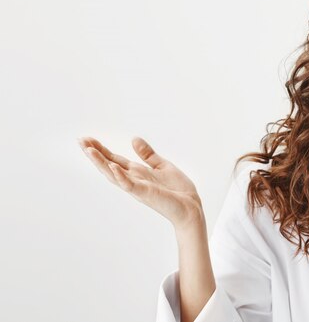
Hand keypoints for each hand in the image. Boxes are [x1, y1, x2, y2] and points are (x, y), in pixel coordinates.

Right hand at [78, 136, 203, 229]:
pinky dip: (120, 176)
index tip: (87, 139)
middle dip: (95, 154)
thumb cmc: (178, 190)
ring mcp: (137, 188)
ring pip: (114, 175)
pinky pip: (130, 185)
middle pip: (109, 165)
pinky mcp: (145, 194)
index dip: (101, 150)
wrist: (191, 207)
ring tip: (88, 150)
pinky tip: (113, 167)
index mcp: (137, 173)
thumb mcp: (162, 166)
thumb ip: (148, 154)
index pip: (114, 159)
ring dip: (101, 163)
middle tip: (80, 141)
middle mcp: (133, 180)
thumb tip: (134, 139)